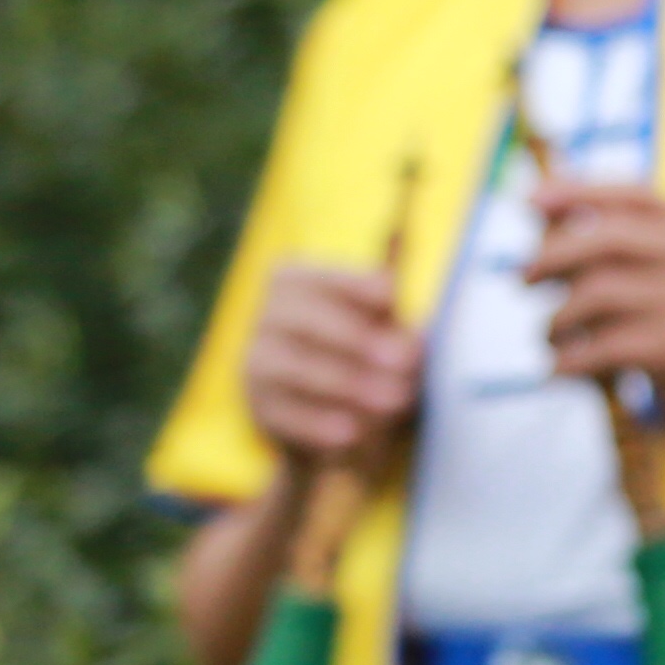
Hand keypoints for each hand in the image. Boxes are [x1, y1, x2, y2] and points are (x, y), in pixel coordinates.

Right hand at [242, 258, 426, 464]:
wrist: (334, 415)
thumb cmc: (366, 349)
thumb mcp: (380, 316)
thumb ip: (386, 288)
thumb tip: (402, 232)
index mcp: (295, 282)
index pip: (320, 278)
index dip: (354, 285)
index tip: (390, 296)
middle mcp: (268, 317)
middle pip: (305, 322)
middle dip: (358, 339)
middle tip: (407, 360)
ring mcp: (256, 362)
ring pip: (294, 369)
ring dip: (348, 384)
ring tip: (395, 400)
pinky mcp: (259, 407)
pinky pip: (285, 414)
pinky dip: (319, 423)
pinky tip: (352, 432)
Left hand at [527, 181, 664, 472]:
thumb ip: (618, 253)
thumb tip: (543, 218)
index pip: (636, 195)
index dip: (578, 192)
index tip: (529, 201)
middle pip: (609, 239)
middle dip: (552, 255)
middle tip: (523, 279)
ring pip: (600, 292)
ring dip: (557, 318)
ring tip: (551, 338)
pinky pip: (609, 344)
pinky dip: (571, 358)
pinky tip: (561, 369)